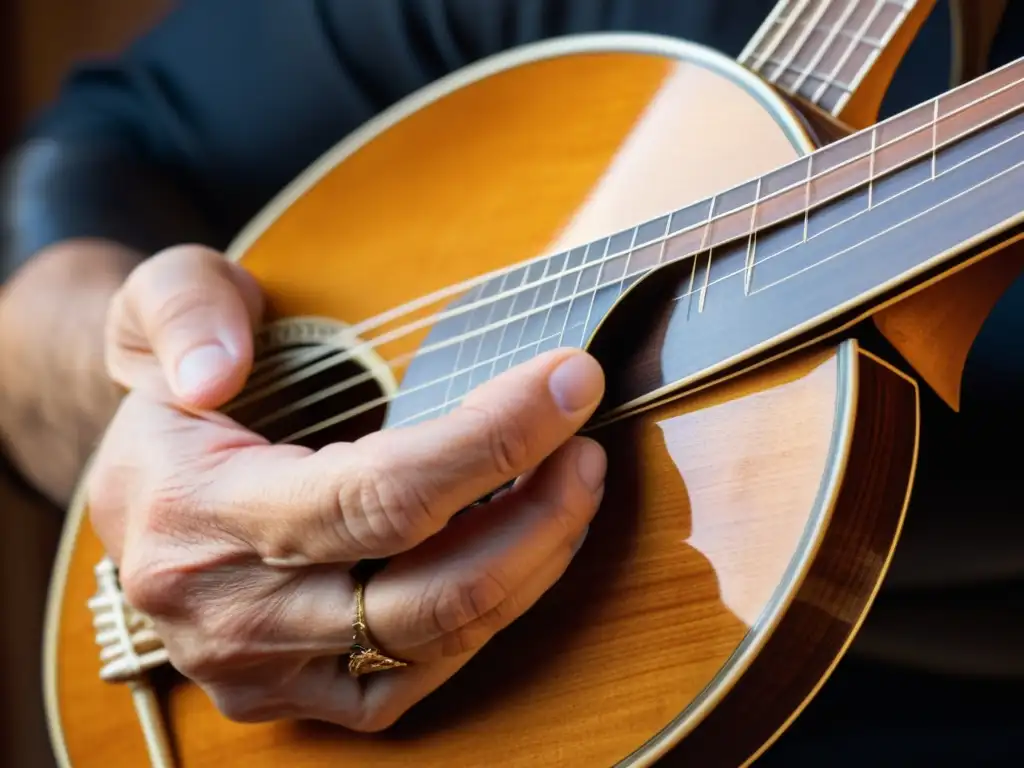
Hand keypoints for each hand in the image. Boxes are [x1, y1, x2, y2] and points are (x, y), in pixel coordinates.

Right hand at [88, 245, 606, 730]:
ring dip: (529, 564)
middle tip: (586, 446)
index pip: (377, 494)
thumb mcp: (157, 306)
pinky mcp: (293, 696)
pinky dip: (486, 616)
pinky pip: (412, 679)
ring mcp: (263, 669)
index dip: (492, 442)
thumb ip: (186, 310)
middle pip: (428, 590)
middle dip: (538, 516)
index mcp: (199, 510)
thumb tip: (218, 371)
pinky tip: (519, 553)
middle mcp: (231, 612)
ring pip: (435, 642)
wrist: (134, 484)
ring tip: (572, 488)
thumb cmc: (174, 384)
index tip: (568, 383)